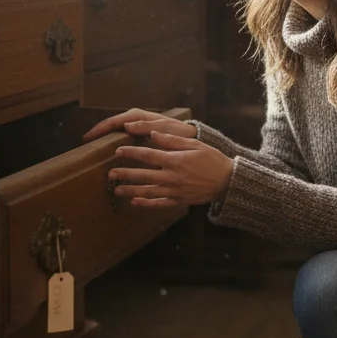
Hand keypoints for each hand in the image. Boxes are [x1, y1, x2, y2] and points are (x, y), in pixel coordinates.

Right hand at [82, 108, 195, 142]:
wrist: (190, 137)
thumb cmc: (179, 132)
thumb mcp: (165, 128)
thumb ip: (147, 126)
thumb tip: (127, 124)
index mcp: (138, 116)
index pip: (114, 121)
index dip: (100, 129)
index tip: (89, 137)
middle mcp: (134, 121)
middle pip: (111, 126)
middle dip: (98, 133)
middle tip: (85, 143)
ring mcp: (135, 128)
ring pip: (115, 132)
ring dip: (104, 138)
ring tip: (91, 149)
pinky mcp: (138, 137)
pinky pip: (121, 139)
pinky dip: (112, 143)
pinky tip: (106, 153)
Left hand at [109, 132, 233, 208]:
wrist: (227, 181)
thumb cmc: (211, 159)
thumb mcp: (194, 145)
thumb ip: (172, 140)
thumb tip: (152, 133)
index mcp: (175, 160)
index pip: (148, 155)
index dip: (131, 153)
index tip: (118, 151)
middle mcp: (172, 177)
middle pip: (143, 175)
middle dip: (125, 174)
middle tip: (110, 173)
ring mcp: (175, 190)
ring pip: (148, 191)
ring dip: (131, 191)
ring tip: (116, 190)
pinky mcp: (179, 200)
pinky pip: (160, 204)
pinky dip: (146, 204)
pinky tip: (135, 202)